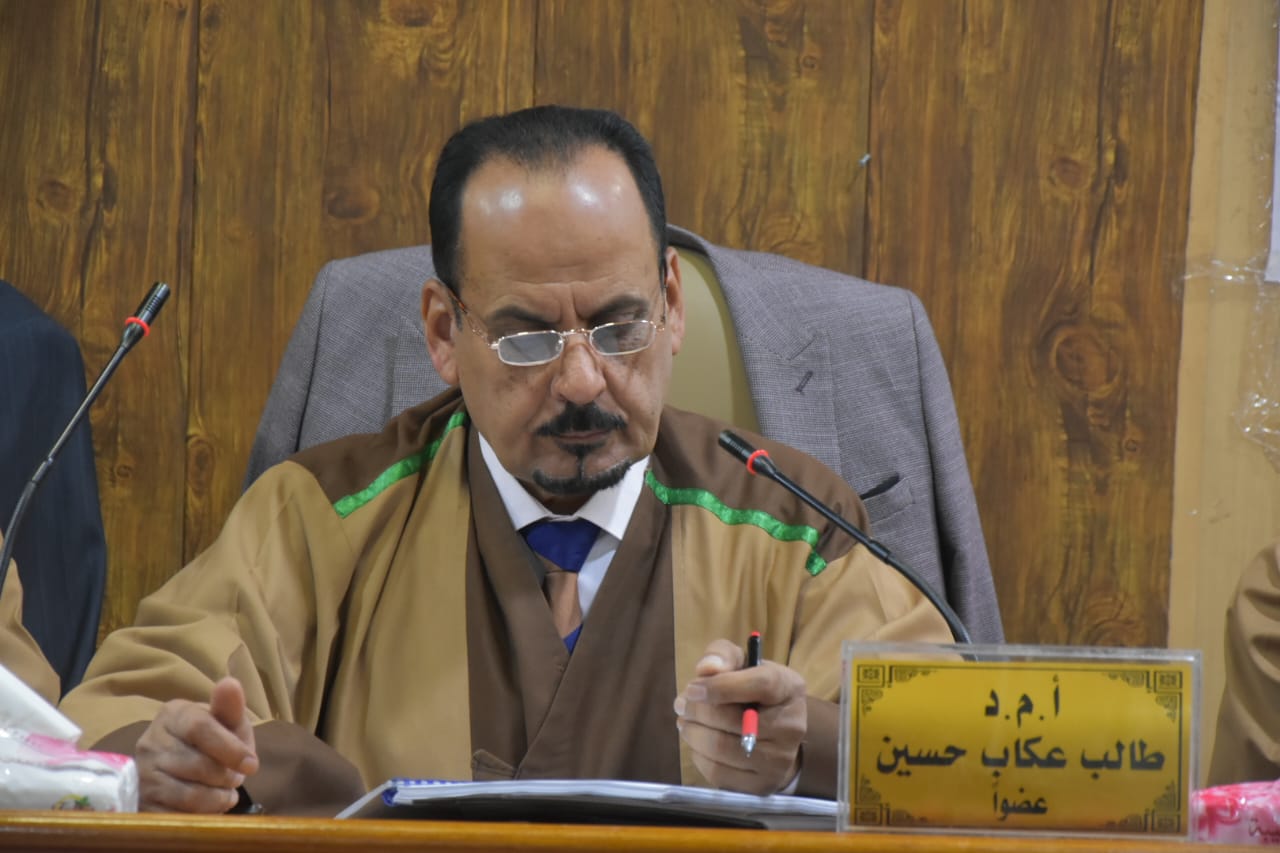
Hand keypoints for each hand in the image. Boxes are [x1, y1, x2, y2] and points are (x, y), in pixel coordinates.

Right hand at [135, 677, 259, 811]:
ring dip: (217, 798)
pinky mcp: (142, 803)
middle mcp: (150, 742)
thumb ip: (230, 707)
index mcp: (173, 714)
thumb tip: (230, 683)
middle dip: (226, 776)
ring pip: (188, 795)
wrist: (184, 767)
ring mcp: (143, 774)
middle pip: (197, 765)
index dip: (230, 749)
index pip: (200, 728)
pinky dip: (200, 816)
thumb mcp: (227, 722)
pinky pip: (176, 816)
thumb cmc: (213, 739)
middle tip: (235, 778)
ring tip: (224, 792)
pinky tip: (208, 807)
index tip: (252, 765)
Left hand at [673, 638, 805, 794]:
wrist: (774, 735)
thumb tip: (706, 669)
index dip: (721, 686)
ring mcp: (779, 760)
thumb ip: (722, 655)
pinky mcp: (763, 785)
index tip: (693, 688)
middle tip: (682, 704)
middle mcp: (791, 726)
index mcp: (789, 688)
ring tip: (685, 722)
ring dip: (693, 733)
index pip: (761, 685)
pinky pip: (719, 773)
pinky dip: (699, 756)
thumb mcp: (742, 663)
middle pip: (733, 719)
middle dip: (697, 710)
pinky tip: (698, 743)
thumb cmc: (751, 691)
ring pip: (721, 748)